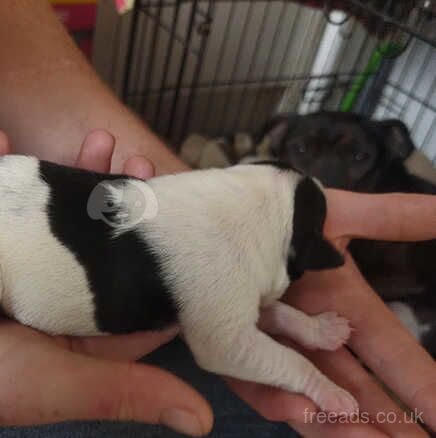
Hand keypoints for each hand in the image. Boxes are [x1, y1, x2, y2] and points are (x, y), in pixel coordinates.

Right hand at [0, 130, 211, 436]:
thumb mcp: (63, 388)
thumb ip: (130, 393)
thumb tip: (206, 421)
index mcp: (86, 323)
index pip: (138, 284)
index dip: (162, 250)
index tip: (179, 209)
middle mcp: (58, 290)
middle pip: (101, 239)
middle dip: (119, 197)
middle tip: (136, 160)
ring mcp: (20, 263)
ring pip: (58, 212)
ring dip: (74, 174)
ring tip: (96, 139)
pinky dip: (2, 169)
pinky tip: (7, 139)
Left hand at [226, 190, 435, 436]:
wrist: (207, 206)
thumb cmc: (271, 210)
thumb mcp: (335, 214)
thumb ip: (390, 216)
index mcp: (337, 303)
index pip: (386, 349)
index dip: (416, 380)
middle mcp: (306, 328)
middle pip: (348, 381)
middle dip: (380, 416)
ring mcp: (268, 340)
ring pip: (305, 388)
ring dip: (334, 419)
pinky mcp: (226, 345)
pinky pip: (252, 378)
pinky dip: (276, 396)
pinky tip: (303, 410)